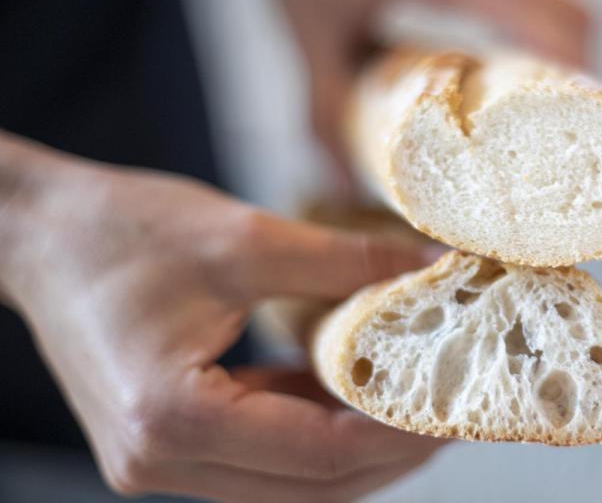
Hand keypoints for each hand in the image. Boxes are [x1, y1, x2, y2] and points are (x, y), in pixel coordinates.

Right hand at [0, 138, 444, 501]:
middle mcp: (160, 460)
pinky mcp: (164, 443)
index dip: (399, 435)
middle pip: (310, 488)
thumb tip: (429, 269)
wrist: (39, 233)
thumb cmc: (123, 230)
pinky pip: (259, 460)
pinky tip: (352, 396)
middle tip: (449, 415)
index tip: (455, 408)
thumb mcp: (246, 238)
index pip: (320, 454)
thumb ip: (346, 263)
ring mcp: (158, 461)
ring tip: (414, 408)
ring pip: (289, 486)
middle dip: (388, 457)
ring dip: (353, 453)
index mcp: (172, 418)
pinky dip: (311, 434)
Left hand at [260, 0, 590, 194]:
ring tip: (558, 127)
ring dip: (572, 63)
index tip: (581, 130)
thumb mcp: (309, 29)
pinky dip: (548, 46)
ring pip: (561, 8)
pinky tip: (523, 88)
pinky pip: (534, 6)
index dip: (574, 74)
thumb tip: (339, 182)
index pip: (540, 17)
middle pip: (572, 16)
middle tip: (575, 144)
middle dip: (588, 81)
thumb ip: (323, 104)